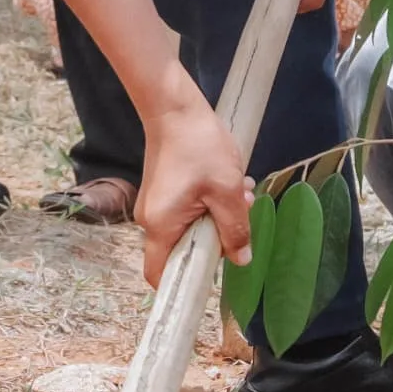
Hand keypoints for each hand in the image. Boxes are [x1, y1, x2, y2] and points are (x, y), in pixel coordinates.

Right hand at [136, 79, 250, 289]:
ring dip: (218, 215)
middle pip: (183, 249)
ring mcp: (156, 205)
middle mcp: (151, 220)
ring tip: (239, 190)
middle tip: (240, 213)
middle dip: (217, 237)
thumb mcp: (226, 190)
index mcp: (161, 226)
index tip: (212, 276)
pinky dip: (209, 203)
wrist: (174, 108)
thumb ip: (235, 229)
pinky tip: (228, 182)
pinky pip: (187, 211)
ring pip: (190, 227)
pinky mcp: (164, 192)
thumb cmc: (198, 146)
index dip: (184, 283)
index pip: (160, 274)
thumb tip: (241, 260)